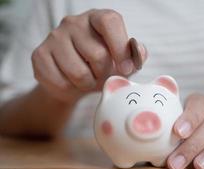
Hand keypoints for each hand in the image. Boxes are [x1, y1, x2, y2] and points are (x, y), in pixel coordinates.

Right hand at [32, 9, 146, 102]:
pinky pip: (61, 83)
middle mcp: (74, 22)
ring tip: (87, 79)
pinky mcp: (39, 55)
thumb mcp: (122, 61)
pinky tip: (71, 82)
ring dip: (88, 83)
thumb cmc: (101, 67)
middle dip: (104, 73)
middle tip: (101, 74)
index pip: (110, 21)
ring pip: (79, 73)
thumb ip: (134, 56)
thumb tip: (137, 53)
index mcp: (97, 18)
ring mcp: (54, 37)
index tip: (126, 68)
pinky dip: (71, 89)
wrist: (73, 81)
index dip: (120, 48)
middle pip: (98, 55)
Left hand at [167, 94, 203, 168]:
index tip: (178, 132)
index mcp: (203, 102)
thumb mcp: (188, 115)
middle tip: (176, 162)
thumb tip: (150, 142)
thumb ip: (174, 124)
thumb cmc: (200, 121)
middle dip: (192, 146)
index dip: (189, 119)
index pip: (197, 107)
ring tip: (199, 166)